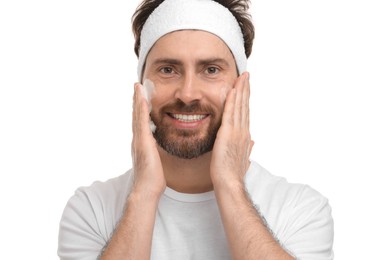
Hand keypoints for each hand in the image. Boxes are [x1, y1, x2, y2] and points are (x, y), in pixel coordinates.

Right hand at [131, 83, 165, 197]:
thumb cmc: (153, 179)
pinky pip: (142, 122)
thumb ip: (155, 154)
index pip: (141, 122)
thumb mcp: (155, 162)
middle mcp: (138, 139)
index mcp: (142, 143)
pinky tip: (142, 99)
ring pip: (137, 116)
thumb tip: (158, 152)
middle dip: (136, 100)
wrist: (147, 190)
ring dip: (137, 100)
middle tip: (137, 86)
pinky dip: (141, 110)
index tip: (141, 96)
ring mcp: (138, 140)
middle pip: (136, 115)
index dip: (140, 108)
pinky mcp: (142, 143)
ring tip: (138, 87)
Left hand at [210, 72, 253, 187]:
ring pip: (240, 106)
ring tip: (242, 77)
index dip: (246, 99)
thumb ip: (248, 149)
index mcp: (245, 136)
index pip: (246, 113)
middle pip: (245, 106)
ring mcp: (237, 132)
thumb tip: (253, 142)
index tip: (246, 87)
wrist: (229, 182)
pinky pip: (231, 113)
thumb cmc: (233, 174)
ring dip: (241, 90)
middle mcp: (243, 131)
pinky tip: (233, 89)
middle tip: (246, 75)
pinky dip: (232, 100)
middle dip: (246, 89)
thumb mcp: (242, 159)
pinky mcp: (228, 133)